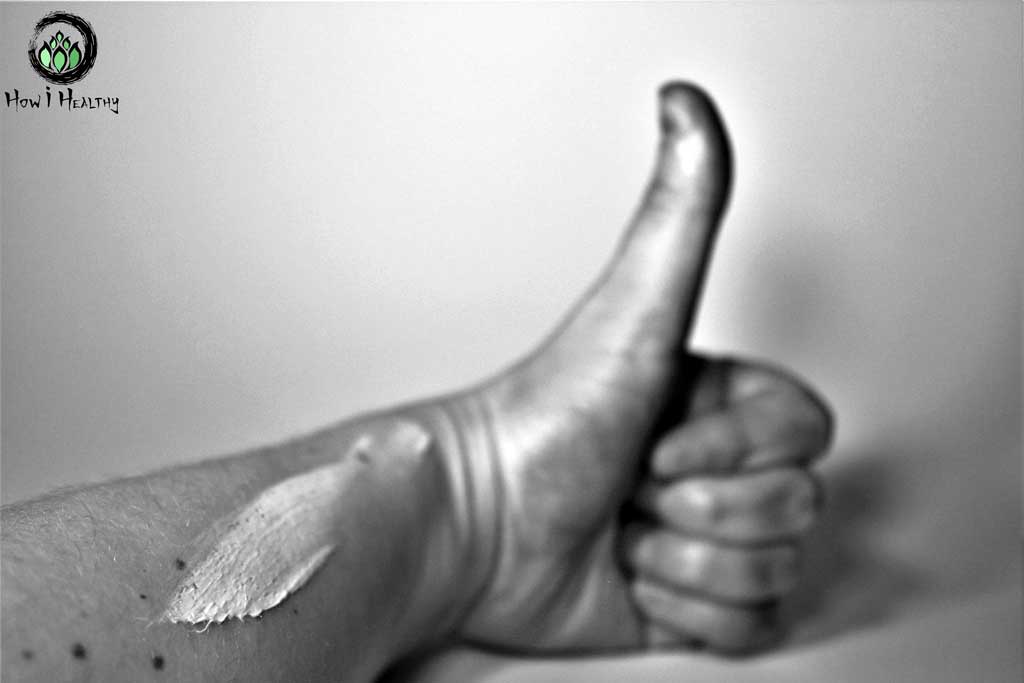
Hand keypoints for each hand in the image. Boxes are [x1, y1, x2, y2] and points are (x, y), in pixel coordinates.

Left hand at [439, 83, 832, 654]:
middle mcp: (713, 463)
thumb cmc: (540, 423)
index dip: (737, 448)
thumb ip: (680, 212)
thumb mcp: (631, 311)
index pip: (807, 436)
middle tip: (634, 485)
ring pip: (772, 566)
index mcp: (717, 398)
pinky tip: (630, 573)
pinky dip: (685, 608)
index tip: (661, 437)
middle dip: (704, 505)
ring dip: (687, 558)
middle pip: (795, 504)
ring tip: (622, 528)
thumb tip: (686, 105)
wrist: (475, 529)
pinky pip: (746, 623)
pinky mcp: (685, 600)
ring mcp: (702, 534)